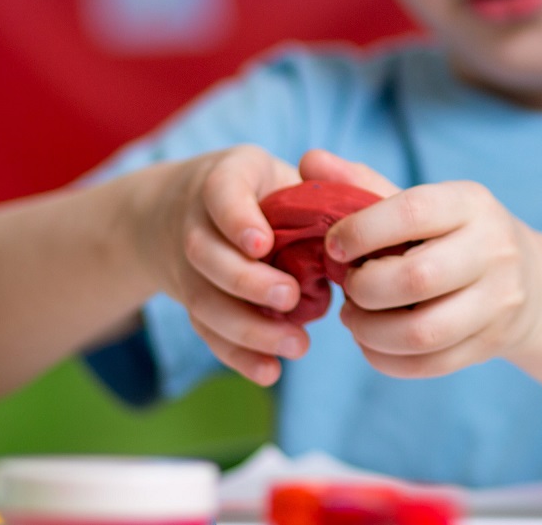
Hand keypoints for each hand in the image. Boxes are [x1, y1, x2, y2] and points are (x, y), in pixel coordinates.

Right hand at [134, 145, 309, 384]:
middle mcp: (193, 222)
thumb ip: (321, 185)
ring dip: (247, 328)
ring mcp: (186, 265)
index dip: (237, 220)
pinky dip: (237, 356)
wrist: (181, 207)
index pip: (221, 193)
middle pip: (206, 255)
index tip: (263, 244)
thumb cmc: (260, 187)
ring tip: (297, 344)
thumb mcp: (281, 169)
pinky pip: (207, 331)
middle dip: (247, 282)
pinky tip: (270, 372)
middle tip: (290, 298)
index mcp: (223, 179)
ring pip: (203, 301)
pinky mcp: (192, 301)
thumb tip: (360, 211)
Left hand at [302, 150, 541, 377]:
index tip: (334, 246)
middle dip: (363, 288)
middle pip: (415, 279)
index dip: (360, 232)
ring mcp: (497, 301)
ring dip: (369, 331)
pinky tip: (373, 342)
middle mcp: (493, 249)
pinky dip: (385, 359)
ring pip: (421, 332)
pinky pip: (427, 364)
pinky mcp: (490, 343)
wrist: (532, 283)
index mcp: (471, 204)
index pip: (411, 212)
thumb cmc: (455, 236)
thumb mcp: (423, 204)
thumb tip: (309, 160)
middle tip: (348, 287)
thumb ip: (363, 184)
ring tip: (354, 318)